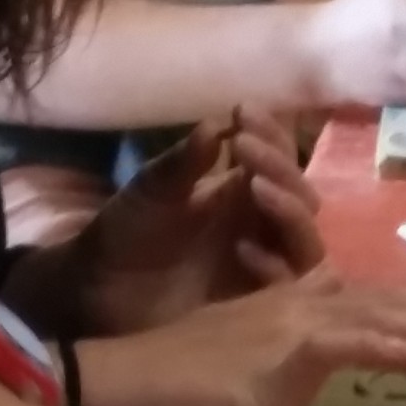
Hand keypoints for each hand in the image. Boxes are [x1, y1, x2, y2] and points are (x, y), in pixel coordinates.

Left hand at [69, 106, 323, 333]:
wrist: (100, 288)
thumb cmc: (127, 231)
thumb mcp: (153, 189)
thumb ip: (186, 161)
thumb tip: (216, 126)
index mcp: (239, 187)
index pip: (279, 155)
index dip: (272, 133)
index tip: (242, 112)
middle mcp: (258, 220)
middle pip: (303, 193)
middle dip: (282, 167)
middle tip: (244, 147)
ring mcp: (259, 257)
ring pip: (305, 237)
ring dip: (291, 210)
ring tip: (257, 188)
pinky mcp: (252, 294)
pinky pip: (287, 280)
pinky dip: (274, 263)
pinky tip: (242, 249)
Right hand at [79, 265, 405, 405]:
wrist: (119, 384)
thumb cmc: (170, 385)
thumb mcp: (240, 368)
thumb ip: (283, 360)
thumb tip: (312, 367)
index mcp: (287, 301)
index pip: (363, 303)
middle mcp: (300, 300)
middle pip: (389, 306)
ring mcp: (297, 318)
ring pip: (389, 322)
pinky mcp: (291, 348)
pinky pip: (365, 345)